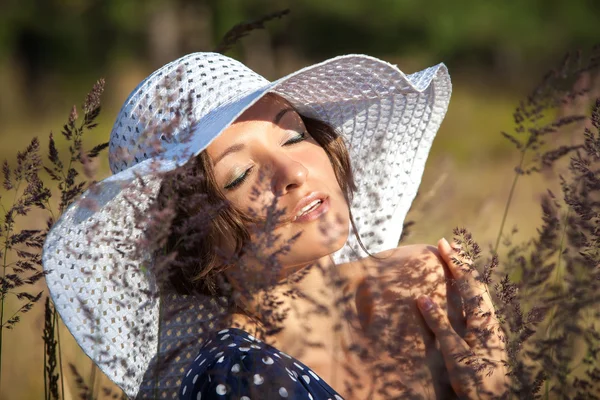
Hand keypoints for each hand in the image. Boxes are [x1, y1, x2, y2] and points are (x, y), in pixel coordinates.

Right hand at [417, 238, 508, 398]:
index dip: (455, 262)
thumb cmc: (475, 380)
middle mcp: (489, 319)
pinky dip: (466, 290)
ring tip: (454, 262)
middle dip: (461, 263)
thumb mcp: (454, 353)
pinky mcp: (486, 336)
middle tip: (448, 245)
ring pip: (477, 293)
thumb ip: (440, 325)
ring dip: (465, 275)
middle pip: (476, 283)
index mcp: (483, 319)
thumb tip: (423, 297)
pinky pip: (475, 304)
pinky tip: (460, 293)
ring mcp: (489, 327)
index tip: (442, 243)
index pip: (468, 283)